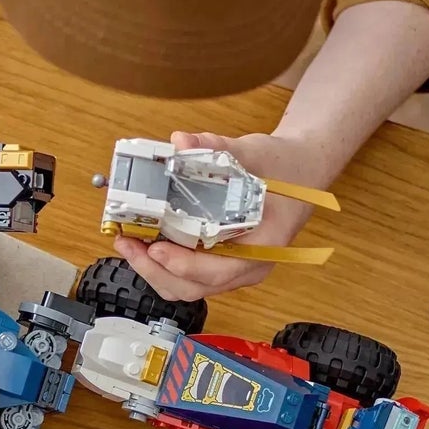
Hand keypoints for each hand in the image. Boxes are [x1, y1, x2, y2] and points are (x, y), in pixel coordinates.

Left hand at [109, 129, 334, 302]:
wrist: (301, 171)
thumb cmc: (284, 166)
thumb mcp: (253, 151)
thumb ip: (216, 147)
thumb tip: (181, 141)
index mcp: (264, 245)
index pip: (221, 270)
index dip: (184, 264)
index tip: (156, 248)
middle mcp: (248, 266)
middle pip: (195, 287)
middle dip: (154, 270)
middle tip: (126, 244)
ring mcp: (234, 268)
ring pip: (186, 287)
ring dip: (152, 270)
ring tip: (126, 244)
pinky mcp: (220, 262)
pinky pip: (187, 276)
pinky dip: (161, 264)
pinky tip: (143, 242)